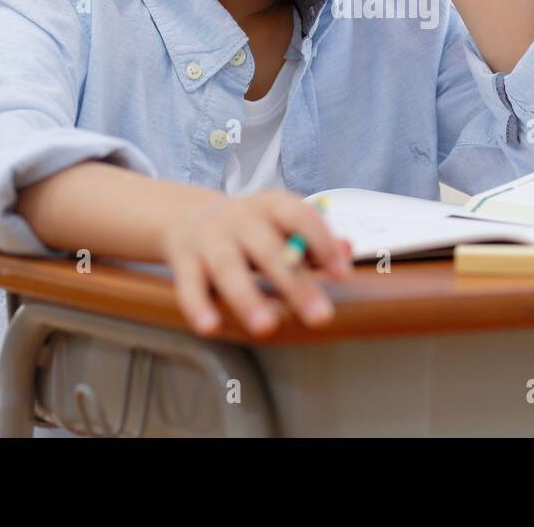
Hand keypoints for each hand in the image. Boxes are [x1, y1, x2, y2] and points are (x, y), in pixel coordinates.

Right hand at [163, 189, 353, 337]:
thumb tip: (348, 249)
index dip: (322, 244)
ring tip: (266, 327)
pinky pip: (190, 285)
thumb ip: (314, 240)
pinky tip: (211, 327)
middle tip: (320, 316)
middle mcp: (240, 220)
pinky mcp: (185, 262)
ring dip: (247, 297)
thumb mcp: (283, 226)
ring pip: (227, 267)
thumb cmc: (250, 228)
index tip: (342, 274)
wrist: (187, 216)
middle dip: (295, 283)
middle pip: (268, 249)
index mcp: (271, 206)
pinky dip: (198, 305)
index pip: (301, 217)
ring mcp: (210, 240)